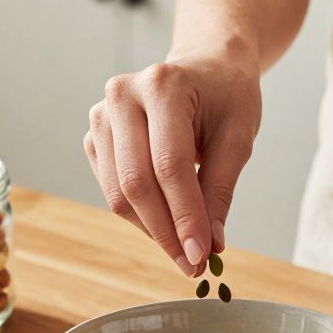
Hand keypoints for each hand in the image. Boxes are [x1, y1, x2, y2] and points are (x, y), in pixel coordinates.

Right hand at [85, 53, 260, 275]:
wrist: (206, 67)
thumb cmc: (227, 97)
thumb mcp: (238, 137)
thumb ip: (220, 190)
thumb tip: (208, 246)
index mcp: (162, 85)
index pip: (169, 164)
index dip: (184, 216)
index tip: (201, 255)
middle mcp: (122, 96)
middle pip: (136, 182)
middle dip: (166, 231)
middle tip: (193, 264)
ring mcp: (101, 116)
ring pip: (119, 193)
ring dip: (152, 230)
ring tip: (185, 248)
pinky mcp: (95, 137)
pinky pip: (112, 191)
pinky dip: (140, 217)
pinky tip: (167, 222)